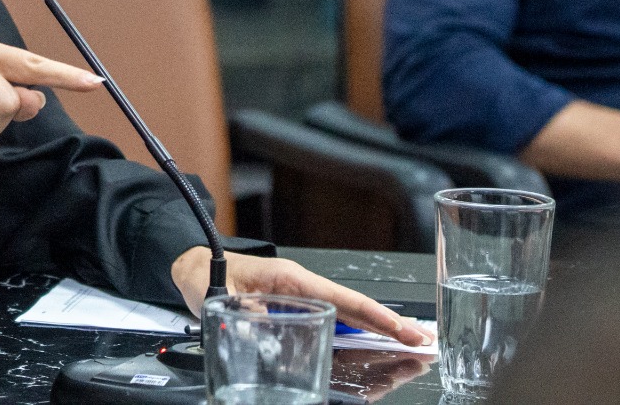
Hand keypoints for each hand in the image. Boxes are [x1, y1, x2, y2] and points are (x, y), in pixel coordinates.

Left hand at [171, 249, 432, 347]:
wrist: (196, 266)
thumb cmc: (210, 274)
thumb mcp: (224, 294)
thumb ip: (248, 315)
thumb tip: (270, 335)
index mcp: (292, 279)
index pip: (344, 300)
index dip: (376, 316)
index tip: (404, 330)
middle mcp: (302, 288)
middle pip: (355, 310)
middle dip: (389, 327)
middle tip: (423, 344)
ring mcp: (301, 298)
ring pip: (347, 318)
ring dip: (376, 334)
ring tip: (408, 350)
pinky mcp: (295, 309)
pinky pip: (331, 324)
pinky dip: (355, 337)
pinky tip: (371, 352)